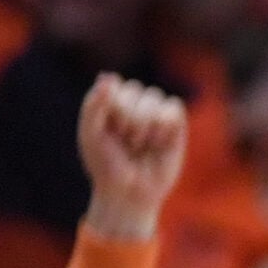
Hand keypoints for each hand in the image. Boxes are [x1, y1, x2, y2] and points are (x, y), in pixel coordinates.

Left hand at [78, 75, 188, 240]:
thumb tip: (108, 76)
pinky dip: (165, 125)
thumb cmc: (106, 164)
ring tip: (142, 144)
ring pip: (156, 97)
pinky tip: (159, 142)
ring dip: (147, 124)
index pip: (115, 85)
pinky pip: (175, 108)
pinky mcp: (176, 125)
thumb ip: (94, 104)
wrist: (130, 192)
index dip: (113, 108)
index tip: (107, 130)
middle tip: (126, 142)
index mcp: (111, 102)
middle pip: (137, 89)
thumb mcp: (91, 134)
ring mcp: (156, 113)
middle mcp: (134, 103)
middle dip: (129, 119)